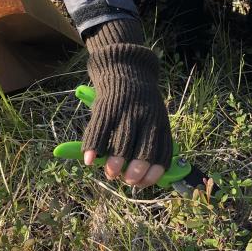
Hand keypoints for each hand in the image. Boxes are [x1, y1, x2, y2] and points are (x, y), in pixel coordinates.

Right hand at [82, 18, 172, 187]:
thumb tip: (141, 176)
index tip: (142, 183)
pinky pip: (100, 129)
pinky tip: (89, 160)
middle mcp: (146, 117)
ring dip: (116, 161)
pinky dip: (93, 147)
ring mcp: (127, 110)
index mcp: (159, 122)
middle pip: (146, 148)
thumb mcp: (153, 116)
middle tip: (126, 180)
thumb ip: (150, 141)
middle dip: (137, 169)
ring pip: (123, 140)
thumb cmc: (139, 102)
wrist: (126, 67)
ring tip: (110, 173)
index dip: (153, 172)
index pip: (162, 152)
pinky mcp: (108, 105)